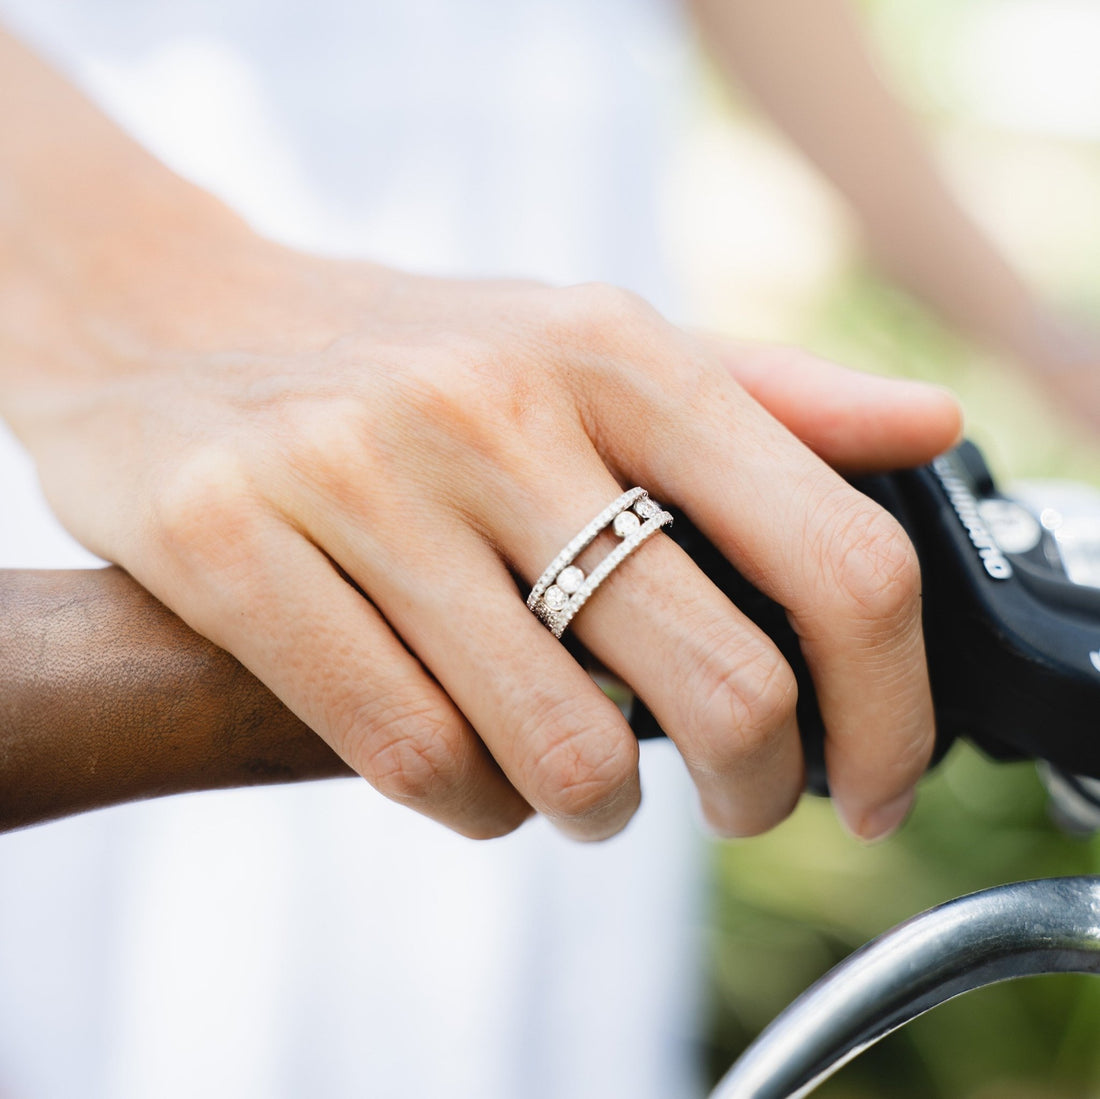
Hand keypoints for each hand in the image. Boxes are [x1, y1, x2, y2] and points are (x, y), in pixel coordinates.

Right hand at [10, 236, 960, 841]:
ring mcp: (358, 473)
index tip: (871, 784)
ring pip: (558, 747)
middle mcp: (498, 404)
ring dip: (594, 804)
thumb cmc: (411, 350)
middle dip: (754, 785)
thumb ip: (768, 392)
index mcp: (617, 348)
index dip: (889, 709)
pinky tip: (473, 770)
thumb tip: (929, 428)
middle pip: (722, 683)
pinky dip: (471, 803)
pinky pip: (411, 756)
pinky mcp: (230, 540)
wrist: (168, 312)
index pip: (838, 555)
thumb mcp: (593, 338)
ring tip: (578, 776)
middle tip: (735, 796)